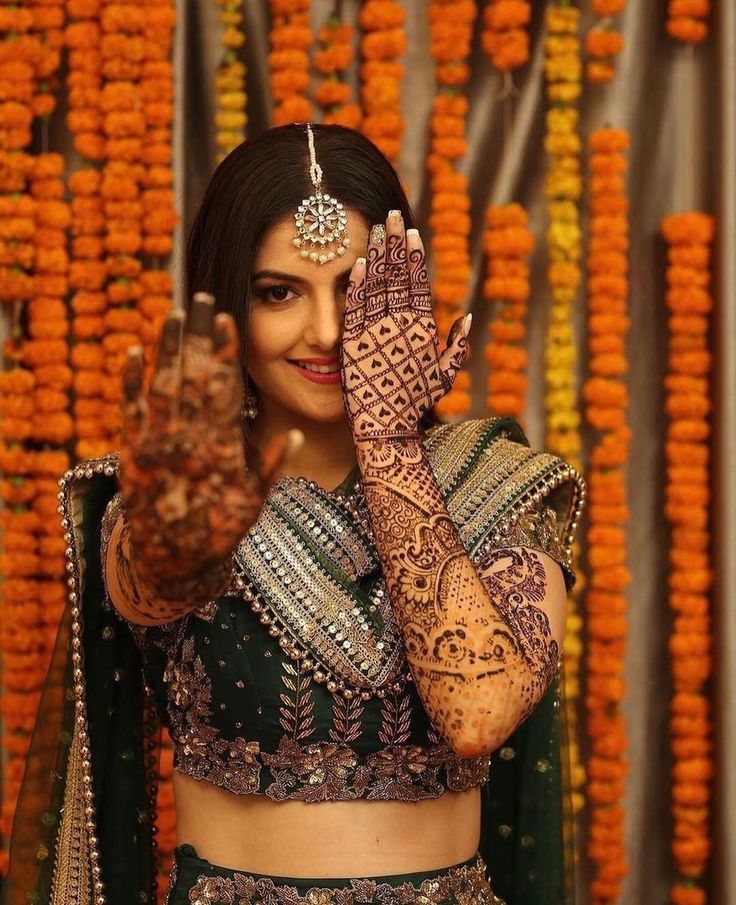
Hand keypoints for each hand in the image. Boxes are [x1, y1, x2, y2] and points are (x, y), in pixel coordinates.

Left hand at [118, 293, 300, 599]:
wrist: (170, 559)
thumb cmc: (218, 530)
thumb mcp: (253, 503)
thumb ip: (271, 467)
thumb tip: (296, 435)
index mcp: (221, 447)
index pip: (224, 388)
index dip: (225, 351)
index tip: (226, 318)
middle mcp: (188, 439)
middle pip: (194, 376)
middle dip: (199, 336)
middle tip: (201, 296)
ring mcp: (157, 442)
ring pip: (162, 384)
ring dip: (168, 348)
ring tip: (174, 313)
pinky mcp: (131, 451)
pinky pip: (130, 409)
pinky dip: (131, 380)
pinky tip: (133, 351)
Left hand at [340, 210, 470, 442]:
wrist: (386, 427)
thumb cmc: (416, 404)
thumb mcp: (444, 376)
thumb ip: (456, 346)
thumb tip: (465, 317)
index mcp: (423, 329)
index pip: (418, 283)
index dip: (414, 256)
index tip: (411, 232)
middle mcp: (400, 326)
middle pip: (397, 275)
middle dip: (394, 242)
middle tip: (391, 214)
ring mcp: (376, 332)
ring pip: (376, 285)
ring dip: (375, 254)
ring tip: (374, 229)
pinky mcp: (353, 342)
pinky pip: (354, 306)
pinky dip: (356, 283)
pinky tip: (356, 262)